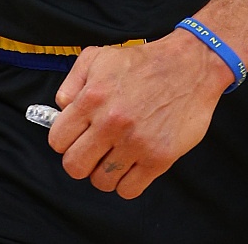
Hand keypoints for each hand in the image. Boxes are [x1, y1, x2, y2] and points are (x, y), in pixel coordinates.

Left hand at [45, 30, 231, 198]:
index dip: (65, 141)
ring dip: (105, 173)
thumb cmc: (143, 62)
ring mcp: (135, 142)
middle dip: (81, 161)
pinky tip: (132, 166)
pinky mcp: (159, 158)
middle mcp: (111, 122)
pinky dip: (127, 183)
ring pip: (101, 181)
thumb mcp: (98, 57)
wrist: (189, 66)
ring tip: (115, 157)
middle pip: (75, 167)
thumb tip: (60, 109)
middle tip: (94, 151)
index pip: (57, 141)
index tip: (77, 138)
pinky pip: (129, 190)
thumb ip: (71, 83)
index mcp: (92, 98)